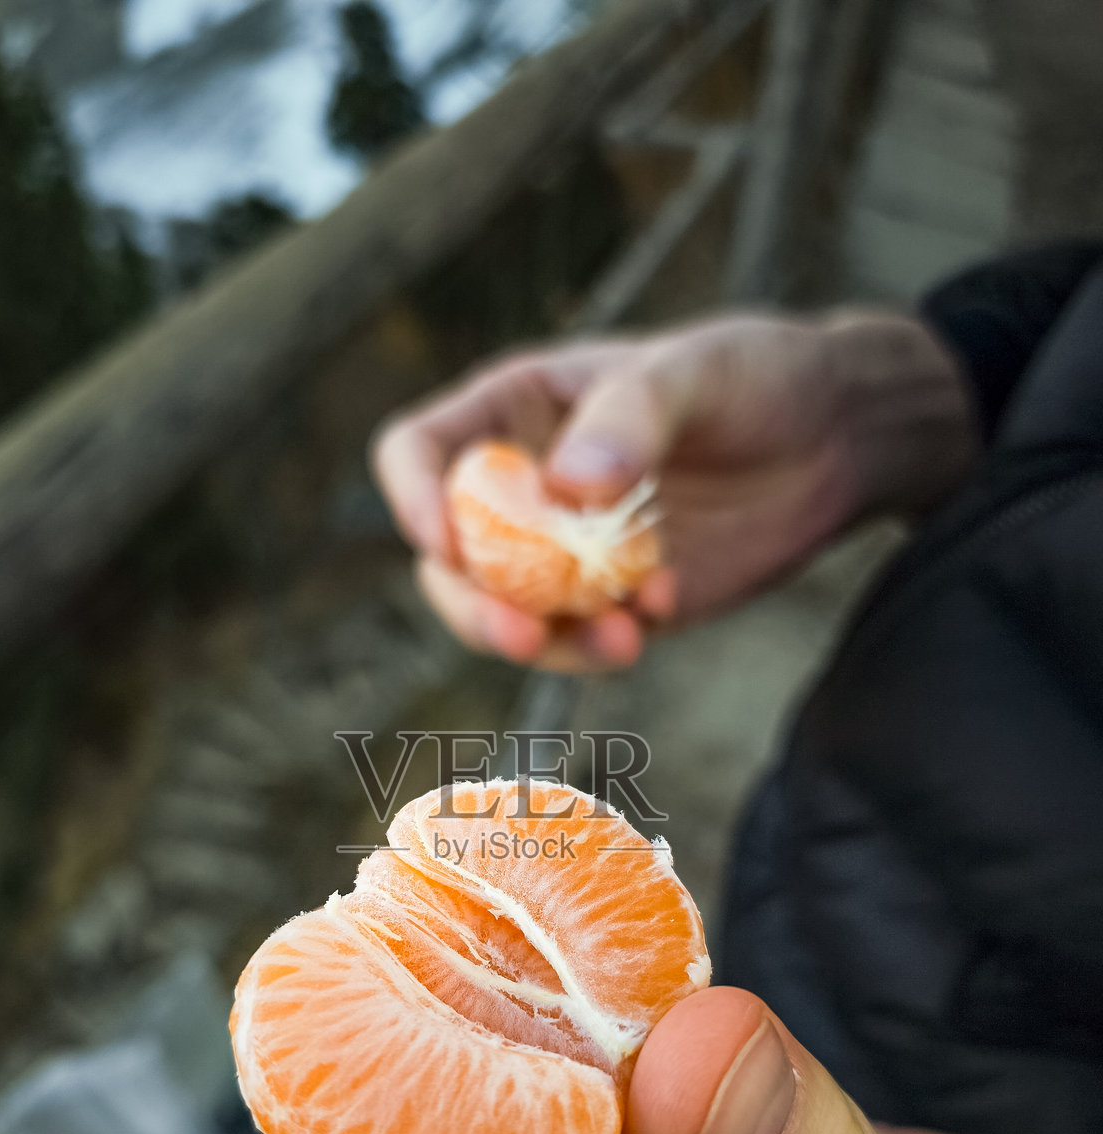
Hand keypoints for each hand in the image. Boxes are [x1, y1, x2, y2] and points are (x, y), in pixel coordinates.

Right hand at [372, 312, 978, 669]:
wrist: (836, 440)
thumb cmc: (756, 376)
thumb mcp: (694, 372)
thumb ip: (630, 418)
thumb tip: (566, 488)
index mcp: (514, 410)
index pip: (419, 452)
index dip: (413, 499)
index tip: (445, 542)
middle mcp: (522, 486)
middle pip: (448, 560)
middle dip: (475, 605)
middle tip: (524, 633)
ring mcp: (562, 552)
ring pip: (504, 615)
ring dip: (545, 641)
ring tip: (621, 638)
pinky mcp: (610, 602)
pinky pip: (574, 640)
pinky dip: (601, 645)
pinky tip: (659, 612)